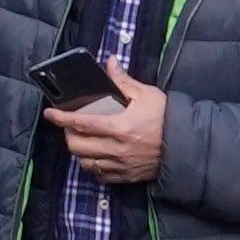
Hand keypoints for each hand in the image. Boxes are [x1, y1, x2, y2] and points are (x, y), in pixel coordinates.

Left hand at [52, 64, 173, 184]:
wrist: (188, 143)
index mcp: (120, 127)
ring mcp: (120, 164)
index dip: (62, 118)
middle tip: (71, 126)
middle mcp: (117, 148)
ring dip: (79, 152)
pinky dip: (93, 166)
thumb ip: (123, 81)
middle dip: (68, 135)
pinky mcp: (126, 176)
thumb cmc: (168, 117)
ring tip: (83, 140)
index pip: (81, 123)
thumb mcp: (147, 95)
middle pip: (77, 146)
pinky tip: (96, 156)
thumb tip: (109, 63)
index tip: (50, 113)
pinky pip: (99, 175)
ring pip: (85, 163)